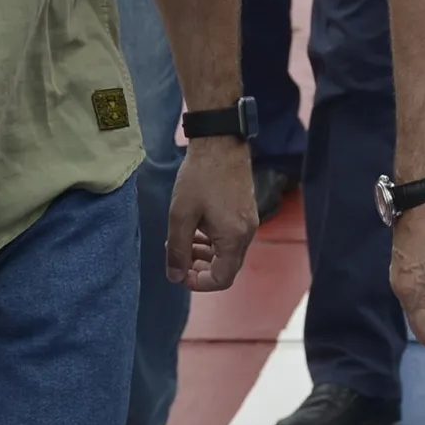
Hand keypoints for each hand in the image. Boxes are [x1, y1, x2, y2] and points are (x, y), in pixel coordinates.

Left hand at [166, 135, 256, 290]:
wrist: (220, 142)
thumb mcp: (181, 215)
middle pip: (226, 267)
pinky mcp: (246, 210)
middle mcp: (247, 233)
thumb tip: (175, 277)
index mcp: (234, 238)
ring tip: (183, 241)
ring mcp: (249, 221)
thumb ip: (177, 250)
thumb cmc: (200, 176)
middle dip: (200, 268)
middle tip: (177, 256)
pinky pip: (230, 237)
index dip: (198, 283)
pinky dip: (213, 240)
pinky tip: (196, 228)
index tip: (179, 272)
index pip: (221, 279)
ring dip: (205, 254)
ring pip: (227, 252)